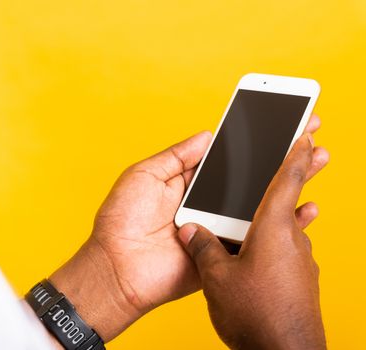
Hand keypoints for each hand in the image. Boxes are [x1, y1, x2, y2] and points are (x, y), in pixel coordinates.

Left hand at [50, 115, 327, 341]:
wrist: (116, 267)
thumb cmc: (120, 220)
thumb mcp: (143, 175)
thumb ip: (176, 156)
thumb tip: (207, 135)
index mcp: (186, 183)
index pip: (224, 159)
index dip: (248, 142)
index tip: (274, 122)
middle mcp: (205, 203)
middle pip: (246, 179)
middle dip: (274, 159)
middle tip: (305, 134)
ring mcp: (215, 227)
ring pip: (255, 205)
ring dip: (283, 185)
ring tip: (314, 160)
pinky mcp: (222, 252)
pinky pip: (253, 238)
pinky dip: (277, 225)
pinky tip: (302, 207)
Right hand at [178, 133, 326, 348]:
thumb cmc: (253, 313)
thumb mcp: (217, 277)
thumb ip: (203, 246)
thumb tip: (190, 229)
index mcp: (273, 229)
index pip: (288, 180)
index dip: (296, 152)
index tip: (307, 130)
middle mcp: (292, 240)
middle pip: (294, 199)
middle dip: (301, 174)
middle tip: (317, 150)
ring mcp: (301, 262)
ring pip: (289, 228)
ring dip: (281, 216)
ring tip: (266, 213)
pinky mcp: (302, 280)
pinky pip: (288, 250)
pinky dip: (276, 243)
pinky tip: (261, 253)